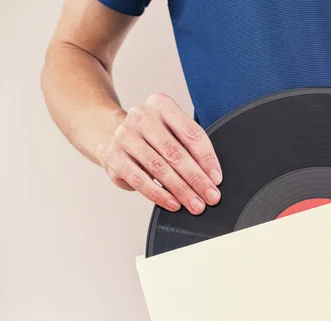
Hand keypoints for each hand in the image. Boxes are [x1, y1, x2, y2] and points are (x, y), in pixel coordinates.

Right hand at [102, 93, 221, 213]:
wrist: (114, 137)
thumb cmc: (154, 137)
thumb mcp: (173, 132)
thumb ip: (191, 148)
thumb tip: (212, 178)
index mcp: (162, 104)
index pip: (191, 133)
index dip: (207, 158)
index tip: (217, 179)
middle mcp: (141, 116)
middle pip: (175, 152)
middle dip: (196, 179)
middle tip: (210, 197)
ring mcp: (125, 135)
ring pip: (158, 167)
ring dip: (181, 190)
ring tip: (195, 204)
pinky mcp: (113, 156)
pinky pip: (140, 180)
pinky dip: (159, 195)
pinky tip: (173, 204)